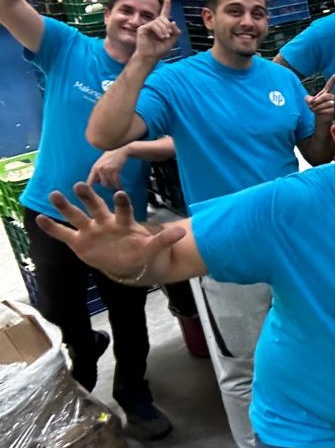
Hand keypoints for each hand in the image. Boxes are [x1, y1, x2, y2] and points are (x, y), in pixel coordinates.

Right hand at [35, 184, 185, 279]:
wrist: (126, 263)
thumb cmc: (139, 251)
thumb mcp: (152, 248)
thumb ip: (164, 239)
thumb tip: (182, 232)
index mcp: (123, 222)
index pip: (122, 209)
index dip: (121, 202)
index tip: (119, 192)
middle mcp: (104, 222)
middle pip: (95, 206)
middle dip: (88, 196)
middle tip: (80, 184)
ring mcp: (89, 230)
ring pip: (76, 216)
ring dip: (65, 206)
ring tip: (54, 194)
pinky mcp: (78, 242)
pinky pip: (63, 234)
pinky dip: (52, 227)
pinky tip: (39, 219)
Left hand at [86, 147, 129, 190]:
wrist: (120, 150)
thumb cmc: (111, 158)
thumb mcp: (101, 164)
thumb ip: (98, 173)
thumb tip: (96, 184)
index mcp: (95, 168)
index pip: (90, 181)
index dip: (90, 189)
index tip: (91, 196)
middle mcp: (99, 169)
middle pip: (103, 184)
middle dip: (108, 186)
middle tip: (113, 188)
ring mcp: (107, 169)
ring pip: (110, 183)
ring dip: (114, 187)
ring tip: (118, 189)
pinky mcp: (114, 169)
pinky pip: (116, 181)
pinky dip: (119, 186)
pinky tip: (121, 188)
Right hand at [134, 0, 180, 62]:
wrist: (151, 56)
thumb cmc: (160, 49)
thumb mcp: (172, 41)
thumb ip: (175, 32)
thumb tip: (173, 21)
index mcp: (161, 26)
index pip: (164, 14)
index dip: (166, 7)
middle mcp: (154, 24)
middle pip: (163, 18)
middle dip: (168, 25)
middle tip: (169, 34)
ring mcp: (148, 26)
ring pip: (158, 21)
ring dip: (164, 29)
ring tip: (165, 37)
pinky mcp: (142, 28)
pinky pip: (153, 25)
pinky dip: (159, 30)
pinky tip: (161, 37)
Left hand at [304, 73, 334, 125]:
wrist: (321, 119)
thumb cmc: (317, 109)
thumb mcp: (310, 103)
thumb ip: (308, 99)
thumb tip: (308, 99)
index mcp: (326, 93)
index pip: (329, 86)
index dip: (332, 81)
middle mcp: (332, 97)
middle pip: (326, 96)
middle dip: (317, 100)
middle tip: (311, 104)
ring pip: (327, 103)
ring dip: (319, 107)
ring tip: (315, 110)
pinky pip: (330, 109)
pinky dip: (323, 111)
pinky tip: (320, 112)